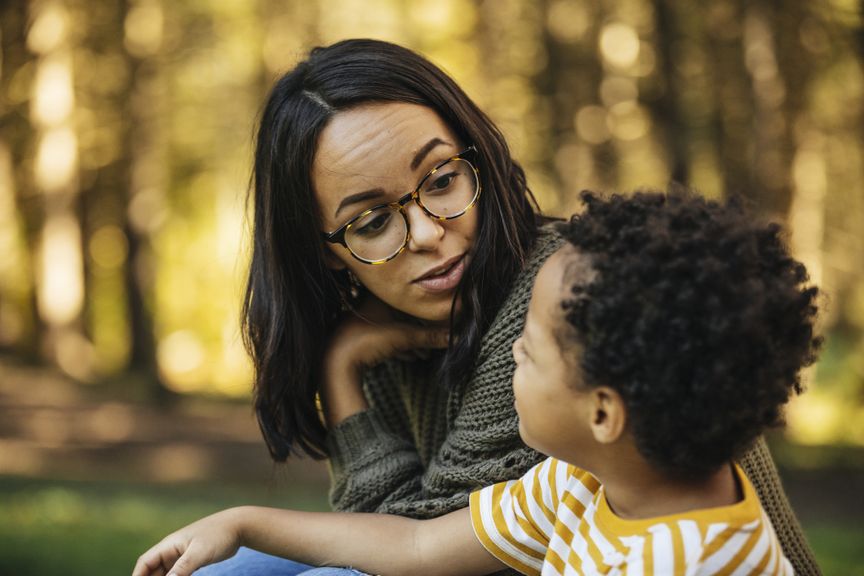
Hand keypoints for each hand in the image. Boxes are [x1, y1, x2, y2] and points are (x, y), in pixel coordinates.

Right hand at [132, 509, 243, 575]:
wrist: (238, 526)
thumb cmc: (218, 535)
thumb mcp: (199, 552)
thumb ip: (182, 568)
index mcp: (169, 544)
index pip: (145, 562)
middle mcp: (172, 550)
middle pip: (152, 570)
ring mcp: (182, 555)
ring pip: (165, 573)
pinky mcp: (192, 560)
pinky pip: (177, 574)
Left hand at [321, 293, 449, 424]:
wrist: (336, 363)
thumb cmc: (367, 341)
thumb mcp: (405, 338)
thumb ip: (432, 336)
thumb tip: (458, 336)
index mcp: (380, 294)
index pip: (411, 299)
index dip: (427, 313)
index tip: (441, 324)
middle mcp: (370, 302)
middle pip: (404, 315)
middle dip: (421, 331)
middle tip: (435, 342)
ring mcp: (363, 319)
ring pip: (395, 328)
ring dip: (411, 341)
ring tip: (425, 354)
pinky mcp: (359, 335)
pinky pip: (384, 337)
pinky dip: (398, 346)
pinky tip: (410, 358)